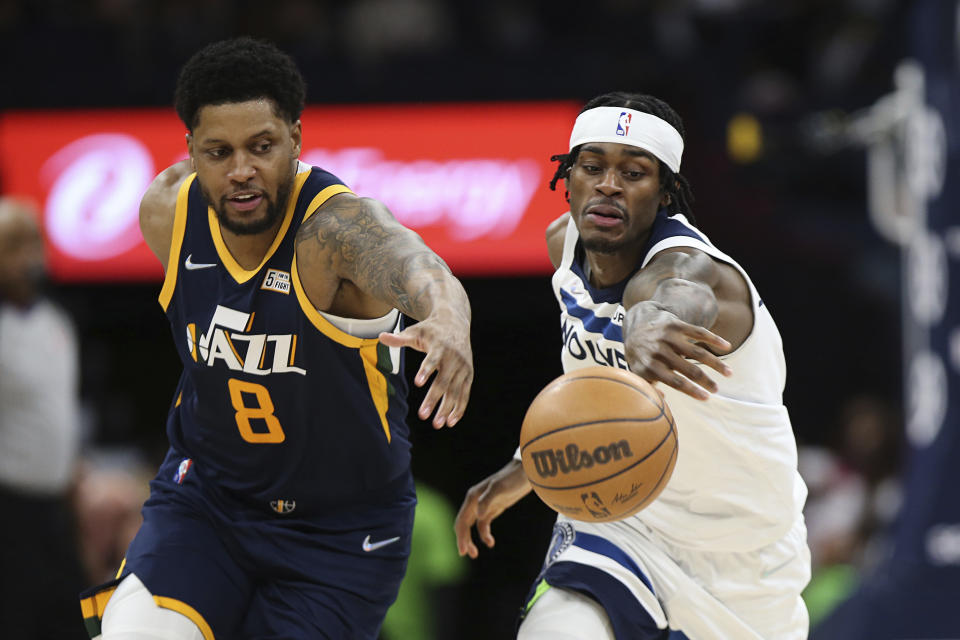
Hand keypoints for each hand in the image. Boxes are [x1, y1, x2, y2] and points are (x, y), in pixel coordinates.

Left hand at [379, 311, 472, 427]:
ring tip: (436, 424)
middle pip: (444, 381)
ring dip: (447, 408)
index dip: (425, 371)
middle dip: (434, 399)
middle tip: (422, 415)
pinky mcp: (469, 375)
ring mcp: (463, 367)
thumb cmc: (430, 329)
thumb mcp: (416, 331)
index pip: (432, 360)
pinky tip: (450, 422)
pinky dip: (459, 408)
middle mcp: (454, 358)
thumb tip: (381, 337)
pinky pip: (465, 394)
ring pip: (456, 391)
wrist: (455, 322)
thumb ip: (399, 338)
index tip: (417, 383)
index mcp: (440, 346)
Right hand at [454, 459, 531, 558]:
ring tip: (475, 554)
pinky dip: (484, 534)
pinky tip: (490, 543)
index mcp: (472, 497)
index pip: (462, 520)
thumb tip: (479, 515)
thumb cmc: (512, 479)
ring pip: (472, 526)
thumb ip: (487, 501)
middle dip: (464, 540)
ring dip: (471, 539)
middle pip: (464, 524)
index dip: (461, 536)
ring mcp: (483, 506)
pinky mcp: (493, 509)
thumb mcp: (500, 489)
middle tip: (468, 554)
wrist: (525, 473)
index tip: (463, 551)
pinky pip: (483, 525)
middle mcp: (475, 502)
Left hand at [625, 306, 731, 400]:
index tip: (706, 398)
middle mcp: (659, 351)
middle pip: (689, 369)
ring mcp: (668, 337)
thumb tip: (660, 404)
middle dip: (706, 381)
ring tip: (729, 373)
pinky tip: (727, 346)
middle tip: (716, 389)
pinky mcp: (676, 325)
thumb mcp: (637, 375)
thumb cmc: (641, 358)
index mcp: (650, 367)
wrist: (636, 327)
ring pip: (697, 352)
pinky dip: (714, 339)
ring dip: (716, 363)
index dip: (692, 391)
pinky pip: (698, 332)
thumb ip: (648, 389)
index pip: (675, 382)